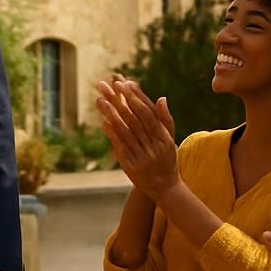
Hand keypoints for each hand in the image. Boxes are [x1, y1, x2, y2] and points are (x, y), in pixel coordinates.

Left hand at [95, 76, 178, 197]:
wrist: (164, 187)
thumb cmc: (166, 158)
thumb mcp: (170, 139)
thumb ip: (165, 119)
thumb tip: (161, 98)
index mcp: (164, 138)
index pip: (148, 114)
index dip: (136, 98)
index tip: (124, 84)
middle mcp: (153, 147)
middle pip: (134, 120)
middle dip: (120, 101)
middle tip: (108, 86)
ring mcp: (142, 157)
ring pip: (125, 132)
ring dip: (111, 114)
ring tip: (100, 100)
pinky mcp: (130, 166)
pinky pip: (119, 146)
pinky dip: (112, 133)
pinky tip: (104, 121)